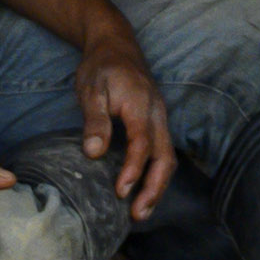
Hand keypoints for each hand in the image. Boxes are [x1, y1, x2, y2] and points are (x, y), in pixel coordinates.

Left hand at [76, 41, 176, 219]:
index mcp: (141, 105)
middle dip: (153, 188)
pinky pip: (163, 152)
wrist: (116, 44)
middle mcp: (157, 114)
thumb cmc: (101, 67)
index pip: (142, 144)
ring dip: (157, 186)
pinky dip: (156, 174)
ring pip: (167, 157)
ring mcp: (160, 118)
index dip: (133, 170)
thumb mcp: (91, 89)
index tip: (120, 192)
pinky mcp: (157, 122)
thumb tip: (94, 153)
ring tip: (141, 211)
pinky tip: (144, 189)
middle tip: (137, 215)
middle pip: (165, 156)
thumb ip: (95, 121)